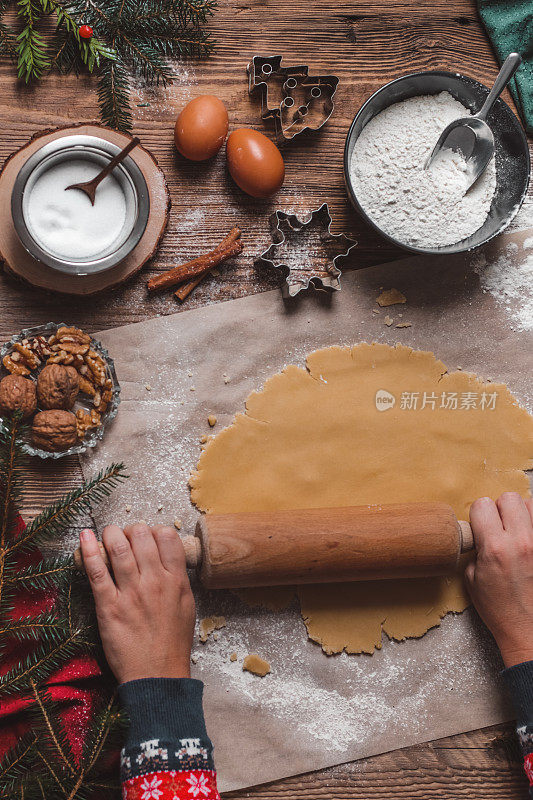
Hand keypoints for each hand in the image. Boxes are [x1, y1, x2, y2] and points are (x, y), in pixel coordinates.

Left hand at [79, 523, 194, 682]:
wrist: (157, 676)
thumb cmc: (173, 643)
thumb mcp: (186, 605)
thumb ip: (178, 579)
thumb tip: (168, 558)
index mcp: (176, 581)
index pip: (167, 536)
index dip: (155, 530)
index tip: (147, 537)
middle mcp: (154, 582)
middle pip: (141, 536)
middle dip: (132, 529)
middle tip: (126, 537)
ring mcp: (130, 593)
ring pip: (119, 548)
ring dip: (110, 533)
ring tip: (107, 532)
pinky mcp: (108, 607)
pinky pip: (97, 572)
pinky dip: (88, 551)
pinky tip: (84, 538)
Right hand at [465, 493, 532, 667]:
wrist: (530, 632)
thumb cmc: (501, 611)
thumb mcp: (472, 580)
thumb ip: (476, 550)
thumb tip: (480, 535)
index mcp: (495, 548)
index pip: (482, 505)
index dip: (478, 515)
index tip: (481, 526)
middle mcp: (521, 542)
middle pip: (509, 498)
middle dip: (500, 509)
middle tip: (500, 527)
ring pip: (531, 504)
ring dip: (522, 515)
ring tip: (519, 534)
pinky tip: (529, 543)